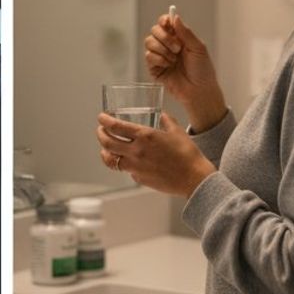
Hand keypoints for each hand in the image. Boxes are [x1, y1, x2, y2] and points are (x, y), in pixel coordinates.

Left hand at [95, 112, 216, 196]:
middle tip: (100, 130)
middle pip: (107, 142)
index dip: (105, 121)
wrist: (193, 178)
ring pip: (110, 159)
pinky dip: (123, 164)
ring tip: (106, 148)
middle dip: (100, 134)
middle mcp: (136, 151)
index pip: (116, 126)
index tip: (101, 117)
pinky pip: (125, 170)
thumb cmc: (188, 155)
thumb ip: (167, 121)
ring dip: (105, 152)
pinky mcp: (139, 178)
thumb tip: (163, 115)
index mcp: (145, 136)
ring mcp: (135, 167)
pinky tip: (127, 161)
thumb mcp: (177, 132)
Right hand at [145, 13, 224, 110]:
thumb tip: (175, 17)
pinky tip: (168, 66)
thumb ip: (186, 32)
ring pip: (149, 42)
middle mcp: (168, 45)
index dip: (164, 21)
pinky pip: (148, 56)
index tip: (167, 24)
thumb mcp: (198, 48)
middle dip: (165, 37)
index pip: (166, 23)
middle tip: (177, 48)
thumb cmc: (202, 71)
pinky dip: (159, 59)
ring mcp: (160, 56)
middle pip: (155, 30)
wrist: (199, 90)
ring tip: (174, 60)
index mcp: (179, 38)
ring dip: (162, 49)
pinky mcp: (154, 68)